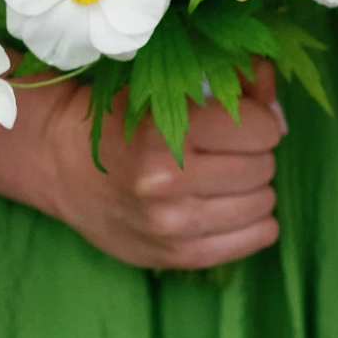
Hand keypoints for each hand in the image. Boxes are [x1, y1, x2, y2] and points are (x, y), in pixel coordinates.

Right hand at [45, 59, 284, 268]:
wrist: (65, 166)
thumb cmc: (128, 120)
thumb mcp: (174, 89)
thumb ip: (234, 81)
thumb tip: (272, 83)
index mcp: (169, 131)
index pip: (262, 130)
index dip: (260, 122)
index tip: (242, 122)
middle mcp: (168, 181)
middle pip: (263, 167)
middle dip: (255, 154)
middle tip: (228, 151)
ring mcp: (170, 225)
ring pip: (262, 204)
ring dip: (254, 189)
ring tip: (227, 178)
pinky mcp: (173, 256)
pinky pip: (251, 241)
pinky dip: (255, 223)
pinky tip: (234, 206)